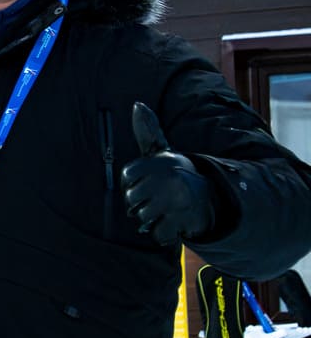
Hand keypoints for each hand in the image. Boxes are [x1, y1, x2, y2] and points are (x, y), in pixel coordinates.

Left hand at [121, 102, 214, 244]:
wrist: (211, 198)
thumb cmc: (177, 174)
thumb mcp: (162, 152)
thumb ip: (147, 132)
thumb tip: (138, 104)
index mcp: (160, 161)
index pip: (127, 180)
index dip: (134, 185)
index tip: (150, 182)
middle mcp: (168, 177)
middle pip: (132, 200)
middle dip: (143, 204)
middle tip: (160, 197)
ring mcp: (176, 198)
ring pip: (143, 217)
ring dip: (154, 218)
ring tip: (168, 208)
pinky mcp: (183, 219)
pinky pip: (158, 233)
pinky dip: (164, 232)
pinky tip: (175, 221)